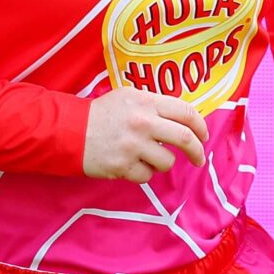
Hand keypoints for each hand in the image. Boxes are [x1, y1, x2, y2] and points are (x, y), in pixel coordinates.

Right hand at [82, 85, 210, 181]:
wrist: (70, 131)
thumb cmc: (101, 114)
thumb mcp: (128, 97)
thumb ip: (155, 105)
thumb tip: (184, 120)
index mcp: (146, 101)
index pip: (186, 112)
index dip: (200, 126)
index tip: (203, 135)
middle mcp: (142, 122)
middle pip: (184, 138)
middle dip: (197, 151)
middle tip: (198, 159)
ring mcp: (133, 145)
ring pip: (167, 161)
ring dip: (162, 163)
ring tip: (147, 157)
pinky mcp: (123, 166)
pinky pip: (147, 176)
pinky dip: (143, 173)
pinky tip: (130, 164)